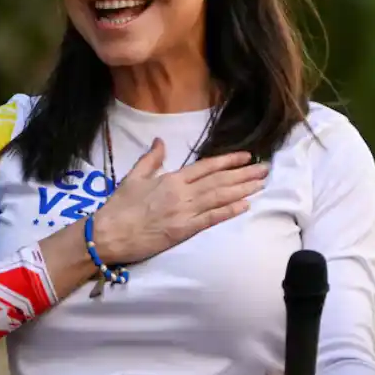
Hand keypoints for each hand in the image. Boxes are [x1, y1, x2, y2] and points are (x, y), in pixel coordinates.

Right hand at [92, 138, 267, 264]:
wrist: (109, 234)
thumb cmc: (120, 206)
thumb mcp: (133, 177)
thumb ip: (150, 159)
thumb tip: (160, 140)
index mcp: (172, 178)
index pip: (206, 167)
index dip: (228, 161)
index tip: (246, 156)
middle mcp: (182, 193)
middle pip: (219, 181)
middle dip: (244, 174)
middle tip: (265, 169)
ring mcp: (185, 212)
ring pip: (220, 197)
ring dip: (243, 190)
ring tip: (261, 183)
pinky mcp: (184, 231)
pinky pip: (211, 219)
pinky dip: (229, 211)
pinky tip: (245, 205)